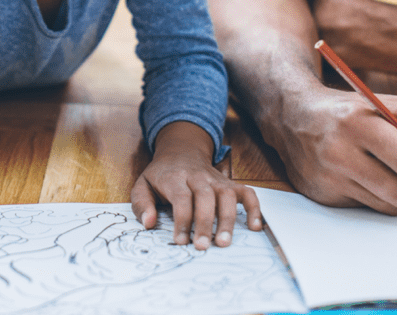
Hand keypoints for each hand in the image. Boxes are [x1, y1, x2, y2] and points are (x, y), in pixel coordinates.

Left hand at [130, 122, 262, 249]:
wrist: (181, 151)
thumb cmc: (161, 174)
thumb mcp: (142, 184)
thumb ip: (142, 204)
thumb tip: (148, 223)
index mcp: (175, 177)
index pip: (181, 198)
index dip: (182, 220)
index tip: (181, 241)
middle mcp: (198, 177)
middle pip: (205, 197)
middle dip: (205, 223)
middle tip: (203, 246)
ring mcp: (216, 180)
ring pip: (226, 195)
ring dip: (227, 219)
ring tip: (224, 242)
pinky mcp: (229, 183)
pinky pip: (247, 192)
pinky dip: (254, 208)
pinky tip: (255, 226)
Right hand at [275, 84, 396, 214]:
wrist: (293, 115)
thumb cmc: (350, 109)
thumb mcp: (390, 103)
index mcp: (358, 123)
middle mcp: (339, 153)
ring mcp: (328, 179)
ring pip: (386, 206)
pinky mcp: (322, 196)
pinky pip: (366, 208)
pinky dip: (381, 198)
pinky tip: (376, 179)